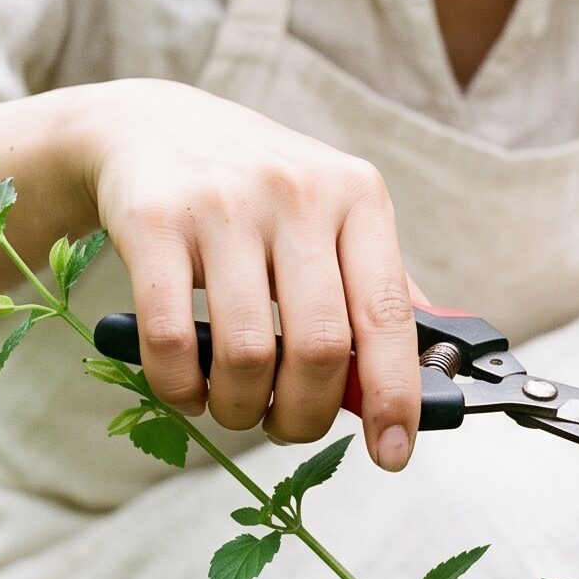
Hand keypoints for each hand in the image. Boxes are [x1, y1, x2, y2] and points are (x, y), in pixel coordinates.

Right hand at [77, 80, 421, 469]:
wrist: (148, 126)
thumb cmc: (254, 187)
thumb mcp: (331, 212)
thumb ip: (377, 286)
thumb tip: (430, 371)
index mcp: (358, 196)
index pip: (390, 315)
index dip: (394, 396)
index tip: (393, 452)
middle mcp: (299, 193)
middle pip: (320, 347)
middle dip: (305, 415)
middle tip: (288, 427)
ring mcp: (224, 205)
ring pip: (248, 354)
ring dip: (241, 409)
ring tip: (235, 406)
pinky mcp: (155, 221)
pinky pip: (171, 339)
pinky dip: (180, 388)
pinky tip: (186, 388)